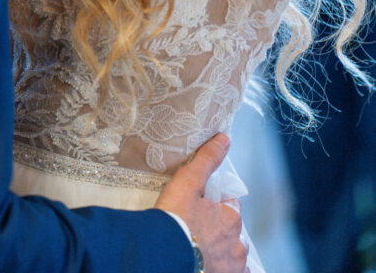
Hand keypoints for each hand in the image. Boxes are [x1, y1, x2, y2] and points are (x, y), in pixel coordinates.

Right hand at [155, 134, 247, 272]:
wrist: (162, 256)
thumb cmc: (175, 220)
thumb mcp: (187, 182)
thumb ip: (207, 160)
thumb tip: (224, 139)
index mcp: (231, 219)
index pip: (232, 205)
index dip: (218, 202)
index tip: (203, 204)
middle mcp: (236, 246)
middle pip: (233, 232)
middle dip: (221, 229)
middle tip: (199, 228)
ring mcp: (231, 267)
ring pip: (233, 255)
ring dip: (224, 251)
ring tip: (202, 248)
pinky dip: (224, 268)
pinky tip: (212, 264)